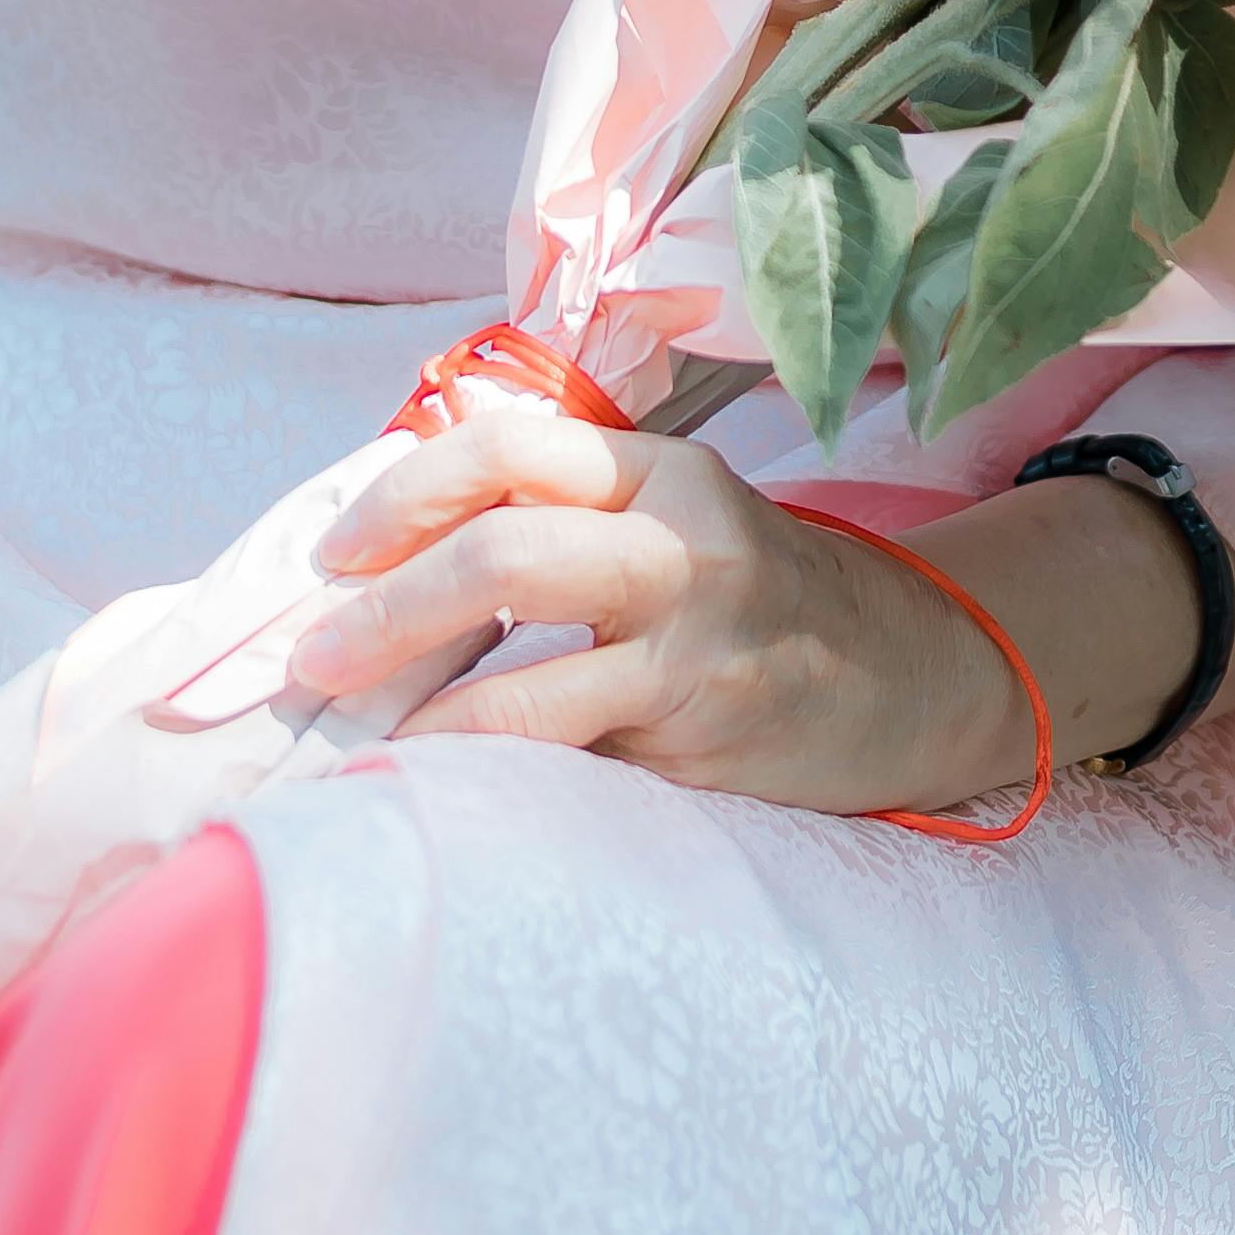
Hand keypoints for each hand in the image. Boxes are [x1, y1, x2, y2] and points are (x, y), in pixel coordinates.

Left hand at [286, 407, 1035, 818]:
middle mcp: (685, 551)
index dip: (404, 496)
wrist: (920, 675)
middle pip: (503, 555)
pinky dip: (487, 777)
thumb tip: (394, 539)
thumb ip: (567, 506)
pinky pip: (565, 769)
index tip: (335, 551)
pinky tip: (438, 783)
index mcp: (666, 474)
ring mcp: (698, 660)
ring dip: (417, 716)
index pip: (509, 450)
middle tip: (314, 652)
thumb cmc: (766, 594)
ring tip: (357, 730)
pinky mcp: (701, 755)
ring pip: (524, 690)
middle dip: (385, 609)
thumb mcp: (681, 515)